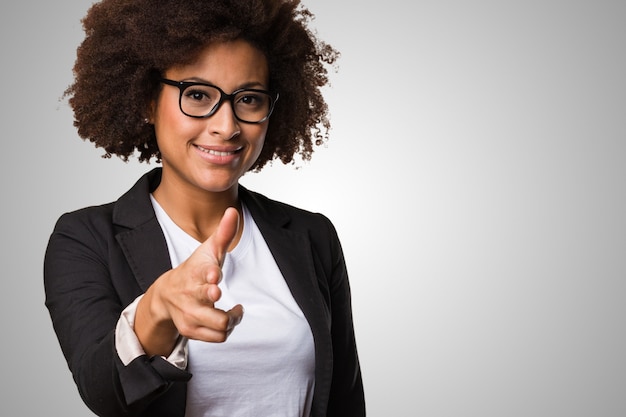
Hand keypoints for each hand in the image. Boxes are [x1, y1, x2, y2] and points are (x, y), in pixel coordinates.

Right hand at [136, 207, 243, 354]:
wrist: (166, 294)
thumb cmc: (194, 269)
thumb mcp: (208, 250)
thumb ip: (223, 233)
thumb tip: (233, 211)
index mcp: (196, 273)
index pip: (202, 273)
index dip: (209, 275)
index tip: (214, 275)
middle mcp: (191, 295)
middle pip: (206, 306)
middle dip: (218, 306)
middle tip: (220, 295)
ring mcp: (190, 315)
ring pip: (219, 326)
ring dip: (233, 319)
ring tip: (236, 310)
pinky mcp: (191, 331)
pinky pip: (218, 337)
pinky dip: (228, 330)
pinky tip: (229, 317)